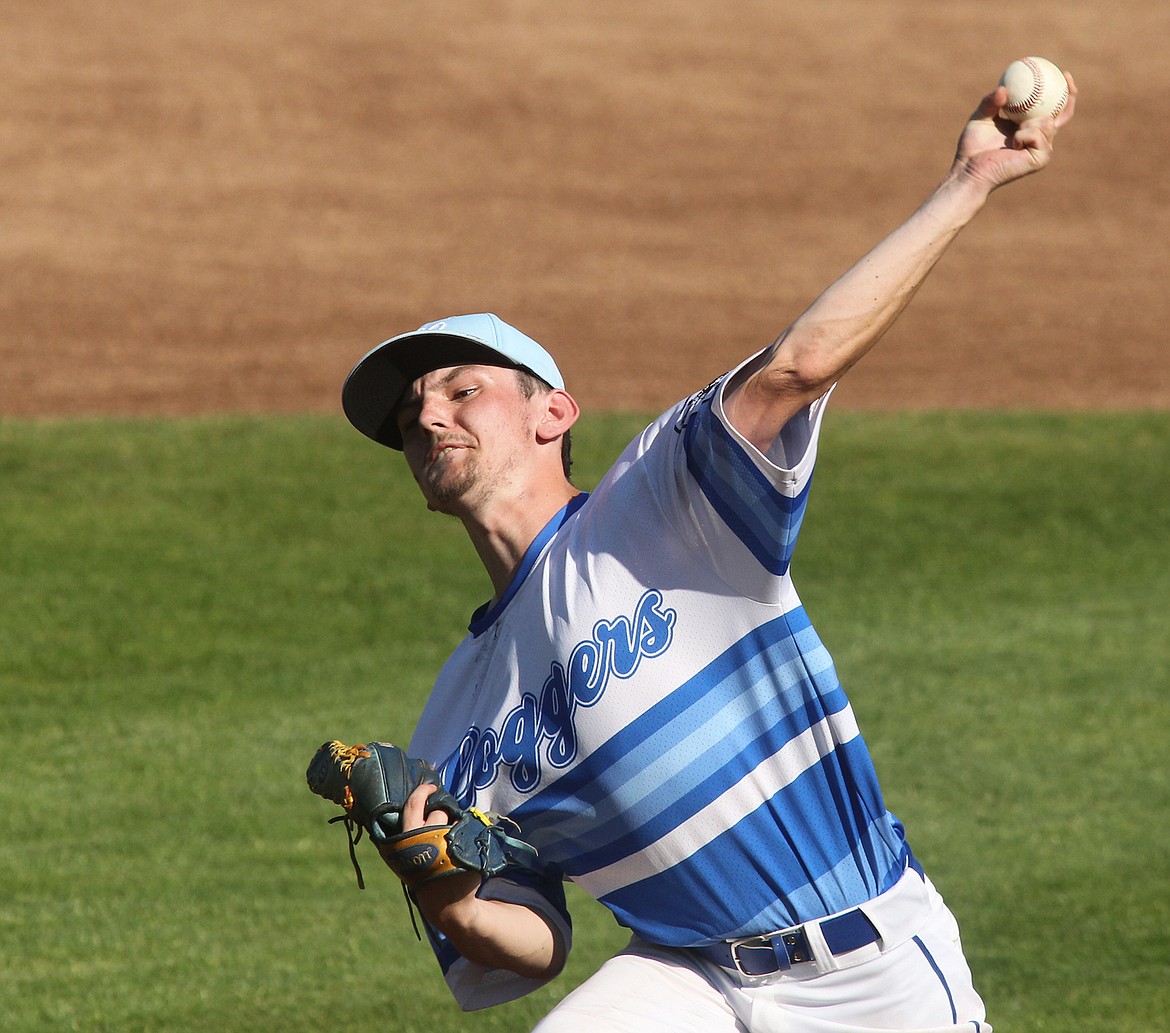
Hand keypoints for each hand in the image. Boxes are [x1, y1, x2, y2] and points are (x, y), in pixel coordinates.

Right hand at [381, 783, 482, 915]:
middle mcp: (427, 841)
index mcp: (408, 839)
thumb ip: (408, 830)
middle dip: (443, 813)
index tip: (431, 786)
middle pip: (439, 812)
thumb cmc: (424, 871)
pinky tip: (464, 850)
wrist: (445, 901)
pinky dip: (470, 836)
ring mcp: (448, 847)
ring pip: (455, 820)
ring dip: (456, 826)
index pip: (413, 805)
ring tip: (452, 844)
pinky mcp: (467, 853)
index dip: (422, 791)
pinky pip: (470, 831)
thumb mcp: (408, 852)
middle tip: (443, 825)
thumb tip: (416, 798)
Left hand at [950, 71, 1077, 191]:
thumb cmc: (972, 148)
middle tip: (1064, 77)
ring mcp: (1042, 149)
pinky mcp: (1040, 159)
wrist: (969, 170)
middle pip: (1063, 115)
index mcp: (1028, 129)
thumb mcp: (980, 118)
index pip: (1050, 110)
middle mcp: (1038, 139)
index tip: (1063, 74)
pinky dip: (1024, 134)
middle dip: (1069, 97)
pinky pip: (1039, 135)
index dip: (1061, 93)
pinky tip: (1013, 144)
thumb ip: (991, 102)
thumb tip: (1003, 88)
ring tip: (1015, 130)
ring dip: (1030, 122)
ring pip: (1048, 122)